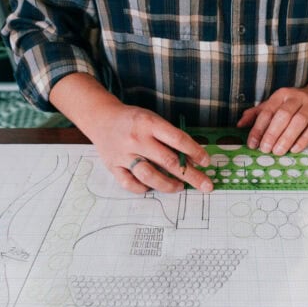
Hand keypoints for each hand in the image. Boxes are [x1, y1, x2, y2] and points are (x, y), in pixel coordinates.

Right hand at [85, 105, 213, 192]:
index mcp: (149, 123)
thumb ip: (170, 138)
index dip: (195, 152)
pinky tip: (152, 187)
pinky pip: (130, 183)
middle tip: (206, 186)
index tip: (206, 162)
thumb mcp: (153, 120)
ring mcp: (123, 154)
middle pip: (168, 161)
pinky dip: (143, 188)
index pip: (178, 139)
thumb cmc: (133, 120)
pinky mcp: (113, 166)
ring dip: (168, 185)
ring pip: (149, 175)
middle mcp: (137, 139)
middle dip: (191, 176)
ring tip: (179, 187)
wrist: (101, 118)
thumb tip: (192, 161)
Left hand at [236, 65, 307, 154]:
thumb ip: (257, 113)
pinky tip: (294, 150)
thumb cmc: (294, 104)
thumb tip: (239, 125)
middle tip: (265, 149)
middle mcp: (296, 98)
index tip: (252, 144)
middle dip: (272, 133)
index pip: (267, 111)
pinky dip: (302, 140)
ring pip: (298, 122)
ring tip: (277, 152)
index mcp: (281, 95)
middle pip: (283, 115)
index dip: (258, 128)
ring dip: (286, 138)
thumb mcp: (275, 104)